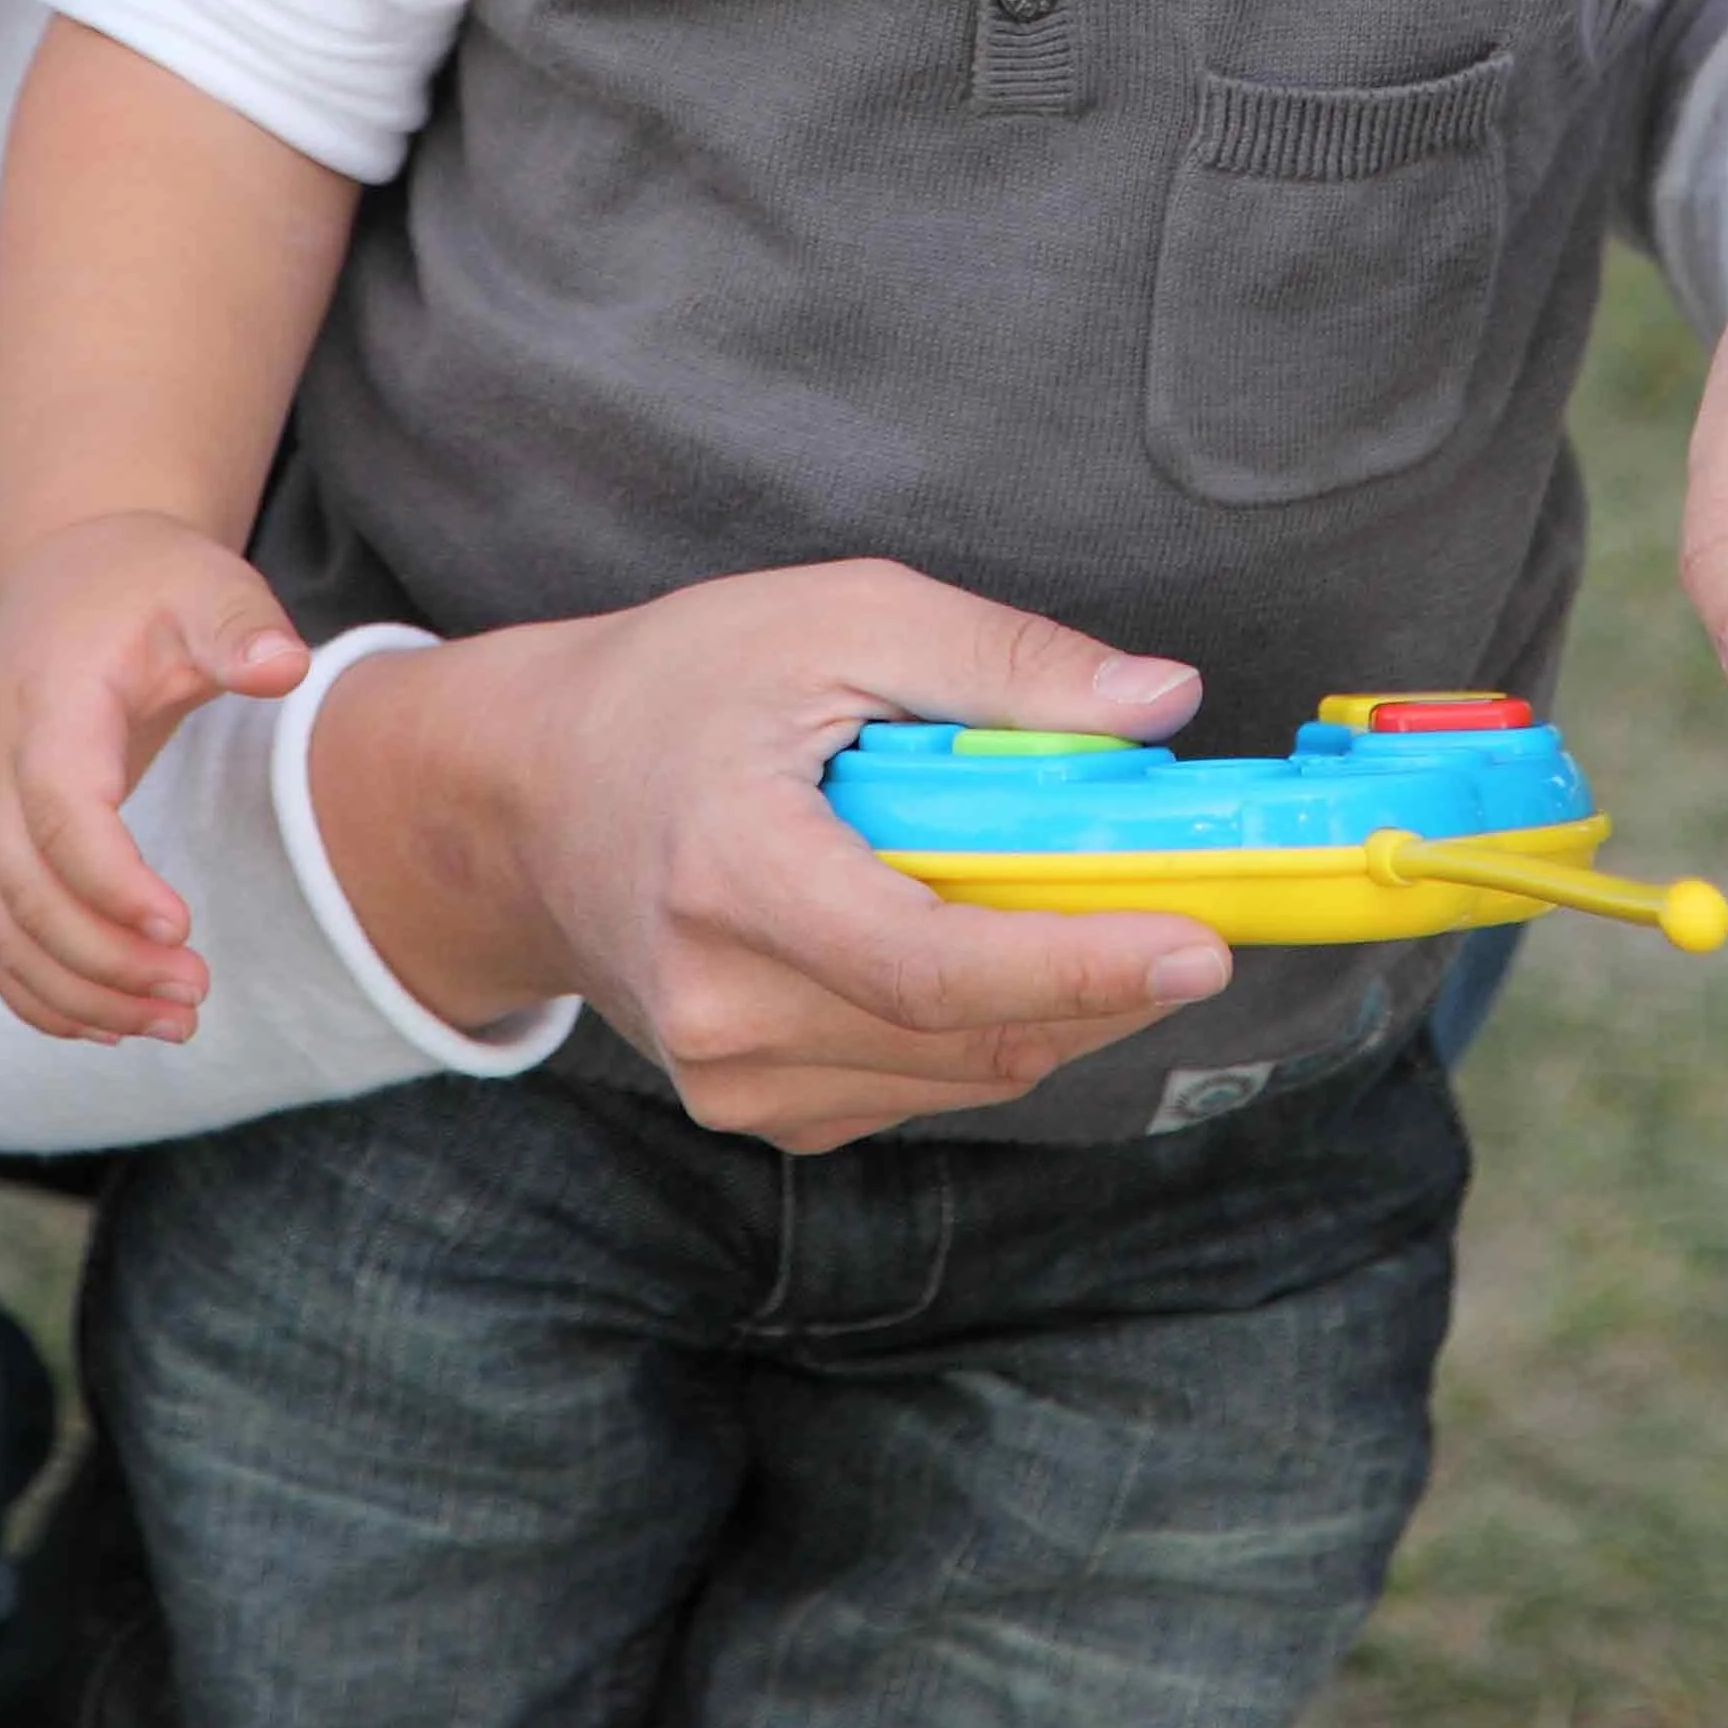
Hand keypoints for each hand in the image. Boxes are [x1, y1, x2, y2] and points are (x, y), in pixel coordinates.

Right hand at [0, 513, 308, 1041]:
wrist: (71, 579)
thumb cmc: (152, 586)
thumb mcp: (209, 584)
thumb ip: (242, 626)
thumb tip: (285, 666)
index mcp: (50, 707)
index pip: (58, 810)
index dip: (110, 879)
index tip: (184, 926)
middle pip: (24, 889)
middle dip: (105, 958)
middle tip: (198, 994)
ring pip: (1, 929)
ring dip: (78, 991)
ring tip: (175, 1025)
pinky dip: (38, 993)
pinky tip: (113, 1025)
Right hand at [309, 561, 1234, 1149]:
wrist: (526, 799)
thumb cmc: (680, 686)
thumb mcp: (837, 619)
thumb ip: (1003, 663)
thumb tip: (1164, 704)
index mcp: (731, 870)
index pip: (929, 962)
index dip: (1077, 962)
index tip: (1201, 944)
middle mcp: (720, 1002)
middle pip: (967, 1031)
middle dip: (1102, 974)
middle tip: (1187, 898)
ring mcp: (728, 1075)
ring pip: (961, 1073)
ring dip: (1053, 1002)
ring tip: (1063, 897)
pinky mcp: (750, 1108)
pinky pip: (918, 1089)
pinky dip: (984, 1025)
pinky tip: (971, 940)